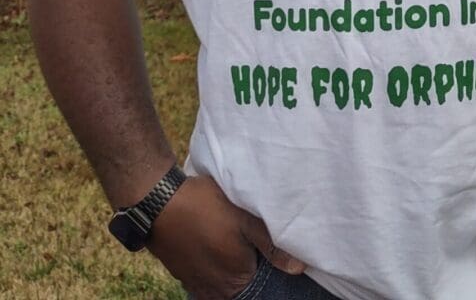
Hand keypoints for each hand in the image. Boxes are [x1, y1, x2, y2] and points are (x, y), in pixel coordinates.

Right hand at [148, 175, 306, 299]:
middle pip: (241, 286)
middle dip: (247, 267)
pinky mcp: (184, 276)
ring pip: (223, 283)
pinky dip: (213, 267)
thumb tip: (299, 269)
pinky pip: (206, 279)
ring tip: (229, 242)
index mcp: (236, 281)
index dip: (265, 263)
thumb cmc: (205, 207)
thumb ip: (271, 245)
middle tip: (245, 241)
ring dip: (229, 268)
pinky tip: (214, 245)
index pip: (262, 283)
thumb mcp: (244, 219)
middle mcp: (217, 292)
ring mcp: (198, 286)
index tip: (261, 246)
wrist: (159, 202)